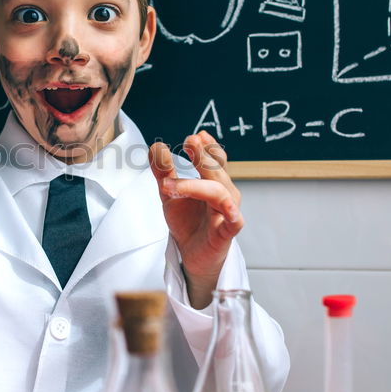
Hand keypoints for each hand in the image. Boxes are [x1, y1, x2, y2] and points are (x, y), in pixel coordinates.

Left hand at [149, 131, 243, 308]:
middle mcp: (224, 193)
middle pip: (217, 171)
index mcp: (212, 181)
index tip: (197, 136)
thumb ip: (164, 171)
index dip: (208, 147)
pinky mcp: (228, 231)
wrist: (192, 255)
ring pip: (219, 192)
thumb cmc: (188, 222)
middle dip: (205, 156)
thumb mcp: (170, 193)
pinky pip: (234, 218)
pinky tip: (223, 206)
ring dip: (194, 185)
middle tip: (190, 141)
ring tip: (167, 185)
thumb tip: (156, 146)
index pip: (215, 159)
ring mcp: (228, 211)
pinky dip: (229, 210)